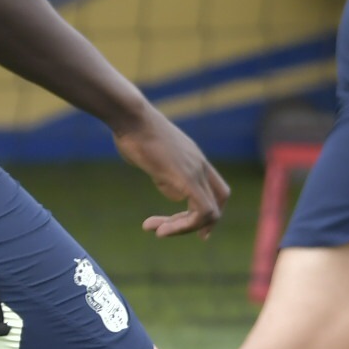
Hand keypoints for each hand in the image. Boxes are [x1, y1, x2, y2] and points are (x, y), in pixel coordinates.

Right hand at [114, 108, 229, 237]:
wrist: (131, 117)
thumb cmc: (133, 133)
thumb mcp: (153, 158)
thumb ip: (166, 176)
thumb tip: (174, 192)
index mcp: (194, 159)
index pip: (217, 190)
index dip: (208, 213)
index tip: (186, 224)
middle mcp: (200, 165)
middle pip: (217, 204)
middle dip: (197, 225)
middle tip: (167, 232)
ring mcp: (196, 171)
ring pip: (210, 213)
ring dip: (182, 228)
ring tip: (156, 231)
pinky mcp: (187, 178)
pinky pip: (201, 211)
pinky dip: (183, 227)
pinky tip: (160, 229)